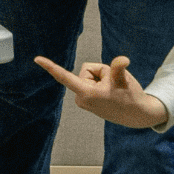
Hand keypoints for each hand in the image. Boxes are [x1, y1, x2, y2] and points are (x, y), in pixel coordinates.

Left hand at [35, 54, 169, 128]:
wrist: (136, 114)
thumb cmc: (130, 96)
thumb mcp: (124, 80)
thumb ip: (118, 68)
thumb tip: (123, 59)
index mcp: (86, 93)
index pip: (64, 76)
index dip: (50, 67)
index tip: (36, 59)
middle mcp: (80, 98)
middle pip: (87, 70)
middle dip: (102, 72)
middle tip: (114, 86)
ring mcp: (83, 100)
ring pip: (90, 76)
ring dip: (103, 79)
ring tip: (113, 91)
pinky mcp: (86, 101)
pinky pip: (92, 82)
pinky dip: (102, 83)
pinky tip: (111, 94)